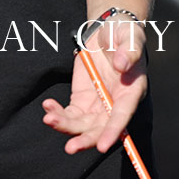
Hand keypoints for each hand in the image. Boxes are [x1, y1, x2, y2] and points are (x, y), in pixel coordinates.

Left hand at [42, 17, 147, 153]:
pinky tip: (47, 107)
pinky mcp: (81, 100)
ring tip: (49, 118)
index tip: (103, 146)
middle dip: (85, 140)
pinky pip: (69, 113)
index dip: (113, 132)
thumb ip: (129, 51)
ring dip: (66, 126)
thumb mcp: (129, 37)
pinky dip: (58, 113)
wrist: (106, 31)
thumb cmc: (123, 34)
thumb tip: (122, 65)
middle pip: (100, 129)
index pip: (122, 117)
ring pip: (82, 125)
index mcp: (130, 93)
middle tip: (70, 147)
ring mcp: (97, 104)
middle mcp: (114, 104)